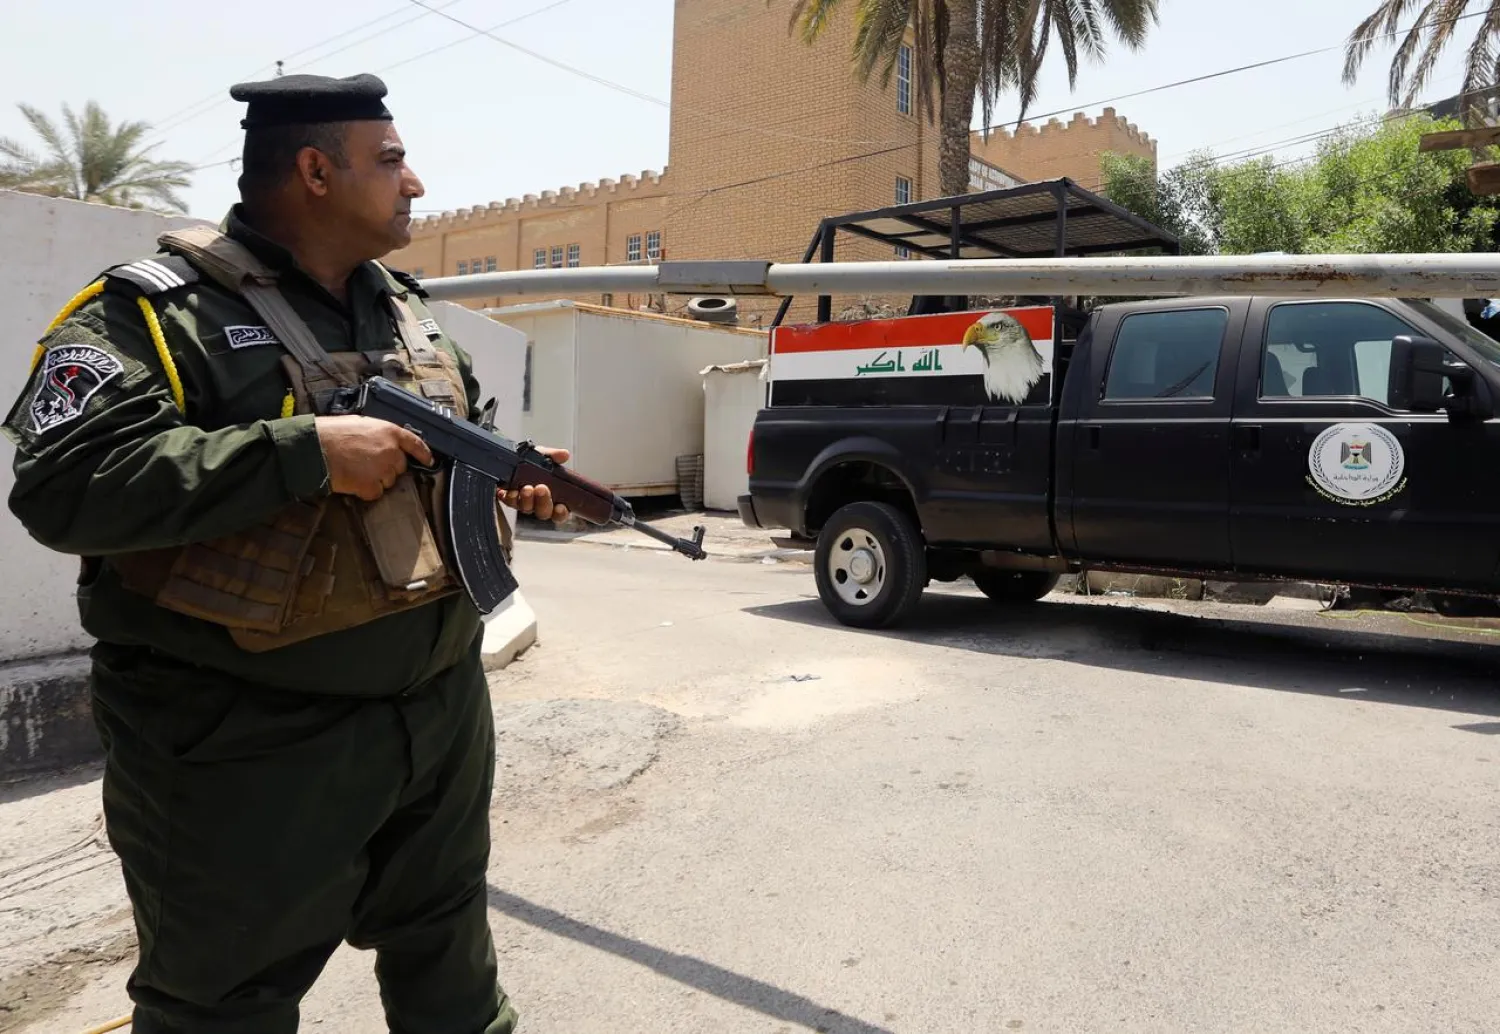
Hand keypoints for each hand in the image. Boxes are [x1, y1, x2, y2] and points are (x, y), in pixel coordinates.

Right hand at [315, 415, 433, 501]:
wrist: (315, 448)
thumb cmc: (331, 433)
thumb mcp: (359, 423)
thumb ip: (377, 434)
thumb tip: (381, 442)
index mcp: (389, 432)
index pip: (415, 443)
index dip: (423, 453)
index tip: (429, 461)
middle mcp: (391, 451)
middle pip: (399, 466)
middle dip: (387, 468)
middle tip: (366, 464)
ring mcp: (383, 469)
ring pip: (388, 481)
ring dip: (375, 480)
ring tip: (355, 470)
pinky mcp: (372, 486)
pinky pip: (375, 493)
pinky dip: (365, 491)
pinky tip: (352, 481)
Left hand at [501, 446, 571, 522]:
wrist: (513, 460)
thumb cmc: (532, 462)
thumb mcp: (544, 456)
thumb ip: (554, 455)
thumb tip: (564, 455)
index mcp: (552, 498)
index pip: (559, 513)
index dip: (560, 512)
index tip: (560, 506)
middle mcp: (538, 504)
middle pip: (543, 512)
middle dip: (543, 501)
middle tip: (541, 489)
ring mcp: (524, 504)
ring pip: (527, 509)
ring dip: (527, 500)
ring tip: (526, 488)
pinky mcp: (510, 500)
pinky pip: (509, 503)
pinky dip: (509, 498)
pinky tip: (508, 492)